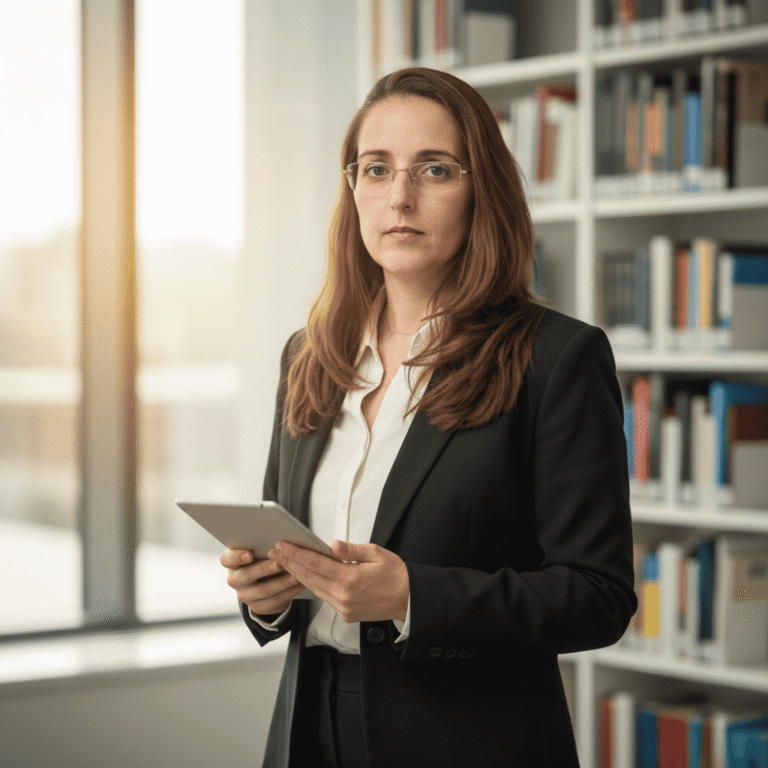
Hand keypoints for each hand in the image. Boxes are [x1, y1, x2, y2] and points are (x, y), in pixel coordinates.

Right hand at [220, 548, 305, 616]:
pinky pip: (274, 601)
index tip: (249, 555)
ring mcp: (245, 595)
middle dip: (264, 569)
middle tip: (279, 564)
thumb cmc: (262, 557)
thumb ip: (263, 544)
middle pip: (247, 575)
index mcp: (231, 562)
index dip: (237, 557)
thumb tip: (279, 540)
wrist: (265, 581)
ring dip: (281, 582)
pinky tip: (299, 584)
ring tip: (295, 575)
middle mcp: (234, 579)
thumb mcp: (259, 549)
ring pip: (263, 590)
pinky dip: (289, 592)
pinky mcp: (257, 607)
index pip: (227, 559)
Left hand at [268, 540, 409, 623]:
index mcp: (350, 578)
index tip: (282, 546)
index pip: (315, 563)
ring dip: (298, 574)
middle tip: (275, 551)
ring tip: (285, 562)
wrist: (409, 599)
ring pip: (314, 588)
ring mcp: (343, 607)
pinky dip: (312, 585)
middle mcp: (343, 595)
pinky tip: (305, 576)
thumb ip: (352, 549)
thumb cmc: (395, 574)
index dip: (295, 553)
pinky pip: (324, 597)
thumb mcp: (376, 554)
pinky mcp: (345, 614)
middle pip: (309, 576)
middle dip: (290, 563)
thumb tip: (332, 544)